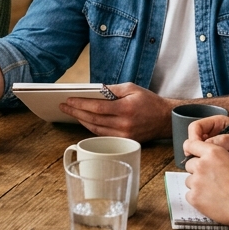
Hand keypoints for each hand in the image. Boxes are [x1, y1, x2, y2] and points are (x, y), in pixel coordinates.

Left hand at [59, 82, 173, 141]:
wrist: (165, 119)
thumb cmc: (149, 101)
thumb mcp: (132, 88)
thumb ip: (112, 89)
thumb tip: (93, 90)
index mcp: (125, 109)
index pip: (97, 107)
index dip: (80, 104)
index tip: (68, 100)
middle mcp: (124, 124)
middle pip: (93, 119)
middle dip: (76, 112)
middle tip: (64, 106)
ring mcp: (124, 135)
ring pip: (96, 129)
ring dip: (81, 120)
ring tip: (72, 112)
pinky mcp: (124, 141)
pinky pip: (103, 135)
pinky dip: (92, 128)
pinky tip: (85, 121)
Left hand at [181, 139, 228, 226]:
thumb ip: (217, 156)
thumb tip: (207, 157)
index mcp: (212, 153)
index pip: (191, 145)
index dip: (192, 149)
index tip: (192, 154)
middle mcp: (201, 165)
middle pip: (189, 164)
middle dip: (198, 170)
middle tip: (211, 178)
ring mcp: (196, 182)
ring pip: (189, 180)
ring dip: (198, 184)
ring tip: (214, 190)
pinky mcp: (194, 197)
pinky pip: (189, 194)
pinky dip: (198, 197)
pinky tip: (211, 199)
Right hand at [185, 121, 228, 176]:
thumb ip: (226, 140)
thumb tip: (208, 143)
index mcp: (219, 124)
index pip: (197, 127)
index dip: (193, 137)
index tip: (195, 147)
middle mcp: (214, 135)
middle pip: (193, 140)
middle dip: (193, 149)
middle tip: (196, 160)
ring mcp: (215, 148)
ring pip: (197, 152)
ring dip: (198, 159)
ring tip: (204, 167)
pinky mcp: (217, 160)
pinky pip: (205, 162)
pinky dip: (204, 167)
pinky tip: (210, 172)